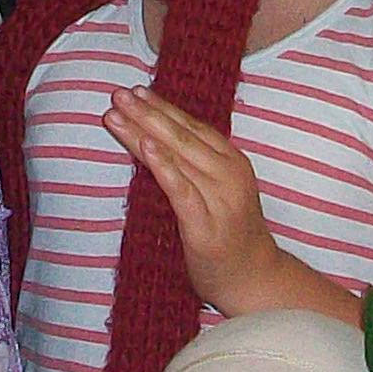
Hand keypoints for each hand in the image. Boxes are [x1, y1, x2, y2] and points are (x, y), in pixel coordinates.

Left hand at [104, 87, 288, 313]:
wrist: (255, 280)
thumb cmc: (231, 235)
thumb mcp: (219, 192)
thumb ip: (195, 167)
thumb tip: (156, 140)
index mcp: (232, 162)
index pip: (193, 128)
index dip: (164, 108)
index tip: (137, 91)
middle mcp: (229, 175)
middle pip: (182, 137)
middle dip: (148, 113)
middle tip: (119, 94)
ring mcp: (220, 200)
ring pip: (177, 157)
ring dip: (145, 132)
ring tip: (118, 114)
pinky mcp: (206, 227)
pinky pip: (181, 190)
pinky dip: (163, 166)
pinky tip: (146, 147)